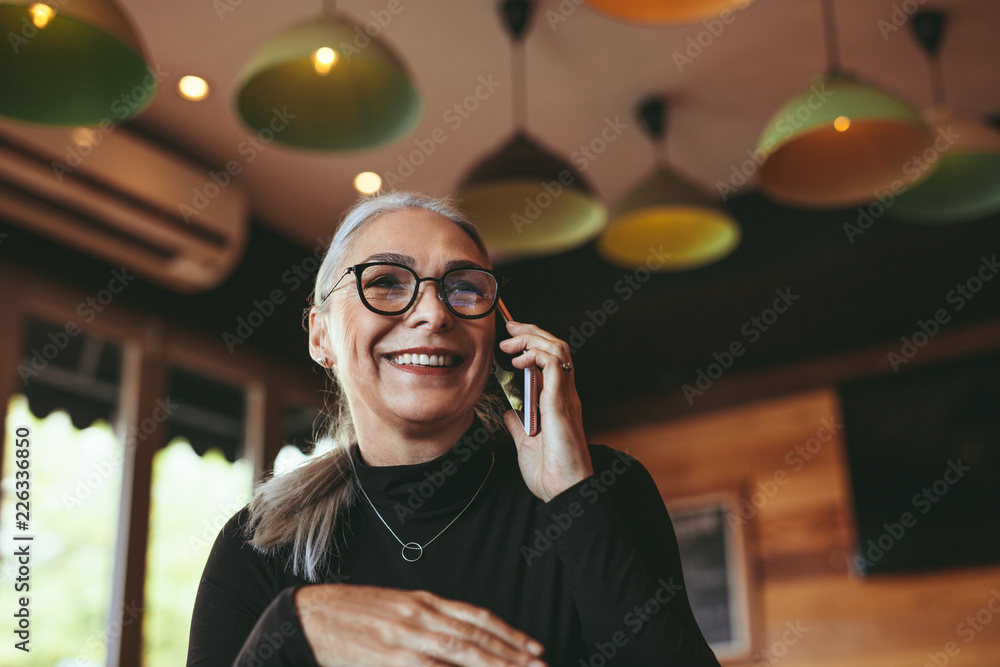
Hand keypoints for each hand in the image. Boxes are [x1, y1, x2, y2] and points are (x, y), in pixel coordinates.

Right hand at [295, 584, 546, 665]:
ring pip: (460, 655)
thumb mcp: (395, 608)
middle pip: (476, 639)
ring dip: (493, 666)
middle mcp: (419, 617)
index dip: (508, 633)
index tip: (534, 648)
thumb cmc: (353, 614)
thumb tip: (462, 637)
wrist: (307, 615)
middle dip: (512, 656)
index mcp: (423, 601)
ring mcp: (404, 639)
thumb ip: (428, 621)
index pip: (476, 618)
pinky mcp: (388, 658)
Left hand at [498, 320, 593, 502]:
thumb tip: (508, 410)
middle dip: (531, 331)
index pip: (551, 359)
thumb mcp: (526, 442)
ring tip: (510, 343)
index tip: (510, 337)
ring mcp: (565, 396)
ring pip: (557, 349)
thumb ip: (519, 424)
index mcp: (558, 401)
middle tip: (508, 328)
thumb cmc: (550, 471)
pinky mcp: (560, 402)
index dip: (532, 342)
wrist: (564, 490)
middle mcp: (565, 394)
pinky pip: (553, 365)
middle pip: (556, 347)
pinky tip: (518, 361)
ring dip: (532, 338)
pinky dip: (535, 355)